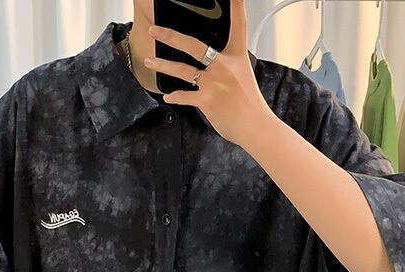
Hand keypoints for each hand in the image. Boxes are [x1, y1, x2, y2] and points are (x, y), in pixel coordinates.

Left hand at [145, 0, 271, 146]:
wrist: (256, 126)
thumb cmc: (248, 103)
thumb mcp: (241, 75)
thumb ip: (224, 64)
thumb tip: (207, 60)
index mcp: (236, 56)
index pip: (238, 24)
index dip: (235, 5)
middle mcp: (224, 66)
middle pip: (194, 45)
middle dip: (171, 36)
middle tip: (154, 30)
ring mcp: (215, 83)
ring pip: (183, 70)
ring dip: (162, 65)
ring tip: (148, 61)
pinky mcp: (208, 101)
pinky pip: (186, 96)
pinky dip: (176, 97)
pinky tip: (167, 95)